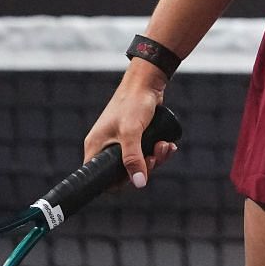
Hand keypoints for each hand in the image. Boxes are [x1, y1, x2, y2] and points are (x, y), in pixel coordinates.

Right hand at [82, 69, 177, 189]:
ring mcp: (122, 142)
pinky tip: (168, 144)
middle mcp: (107, 147)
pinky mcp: (137, 137)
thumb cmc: (133, 103)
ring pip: (139, 162)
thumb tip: (139, 182)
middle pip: (125, 172)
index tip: (135, 175)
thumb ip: (133, 158)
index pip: (100, 178)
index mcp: (96, 148)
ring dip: (155, 158)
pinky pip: (147, 152)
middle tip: (153, 156)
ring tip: (163, 146)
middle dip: (144, 167)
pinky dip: (159, 150)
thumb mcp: (131, 132)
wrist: (147, 83)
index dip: (118, 183)